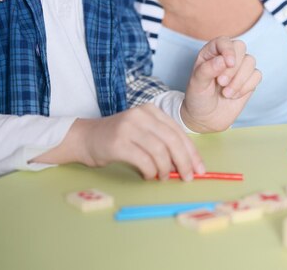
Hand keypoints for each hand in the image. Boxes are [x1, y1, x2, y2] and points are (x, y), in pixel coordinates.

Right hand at [33, 104, 204, 180]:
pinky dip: (150, 172)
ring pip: (159, 151)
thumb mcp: (143, 132)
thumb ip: (163, 143)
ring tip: (163, 177)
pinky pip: (143, 160)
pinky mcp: (118, 142)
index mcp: (151, 110)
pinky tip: (149, 176)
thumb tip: (187, 164)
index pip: (178, 131)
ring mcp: (129, 127)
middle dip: (184, 161)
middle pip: (172, 140)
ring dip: (166, 169)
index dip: (191, 151)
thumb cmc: (118, 138)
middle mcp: (141, 115)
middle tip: (188, 177)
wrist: (86, 137)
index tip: (200, 168)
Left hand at [181, 38, 260, 132]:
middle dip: (233, 67)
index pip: (223, 41)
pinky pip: (257, 75)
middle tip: (221, 83)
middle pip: (240, 47)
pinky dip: (246, 87)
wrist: (206, 118)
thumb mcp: (196, 84)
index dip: (228, 50)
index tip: (228, 63)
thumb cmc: (198, 97)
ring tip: (226, 93)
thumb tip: (223, 59)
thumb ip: (207, 70)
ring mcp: (239, 68)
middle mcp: (226, 56)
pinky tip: (234, 96)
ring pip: (250, 61)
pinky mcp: (248, 80)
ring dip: (239, 80)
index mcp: (210, 53)